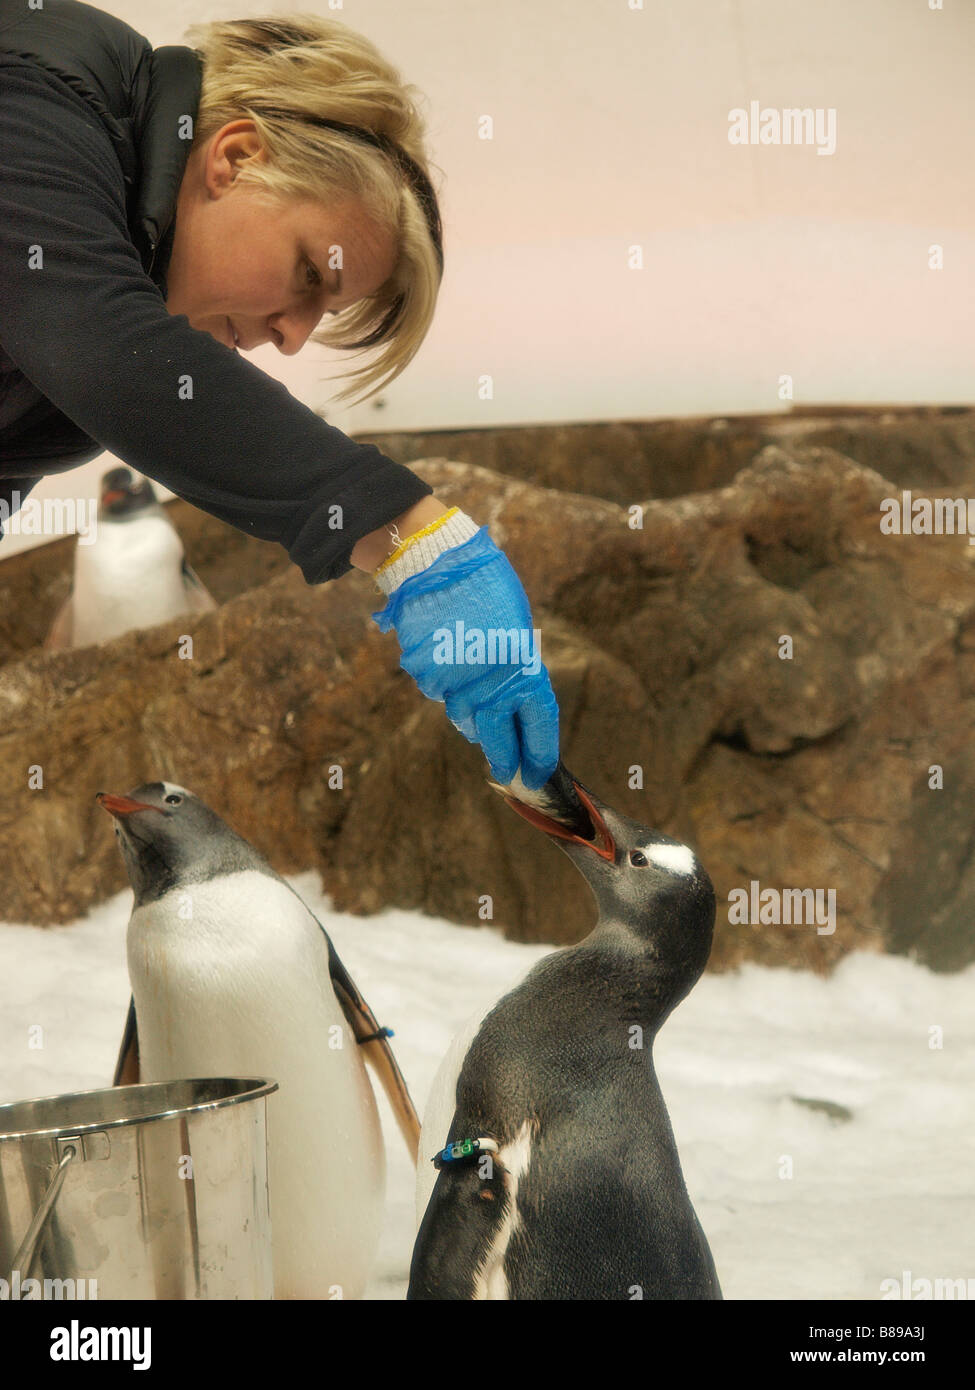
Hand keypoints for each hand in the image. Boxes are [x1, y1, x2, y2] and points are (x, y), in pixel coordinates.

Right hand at [371, 526, 558, 788]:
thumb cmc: (486, 586)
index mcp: (524, 669)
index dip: (540, 754)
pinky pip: (440, 693)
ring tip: (475, 697)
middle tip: (509, 774)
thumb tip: (515, 703)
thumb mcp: (516, 627)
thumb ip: (519, 667)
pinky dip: (447, 685)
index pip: (538, 725)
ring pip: (465, 717)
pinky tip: (449, 660)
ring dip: (473, 716)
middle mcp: (489, 684)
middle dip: (505, 759)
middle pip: (498, 737)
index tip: (539, 773)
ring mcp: (454, 683)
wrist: (436, 562)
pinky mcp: (427, 677)